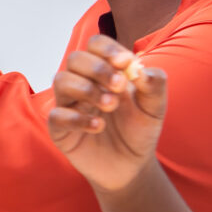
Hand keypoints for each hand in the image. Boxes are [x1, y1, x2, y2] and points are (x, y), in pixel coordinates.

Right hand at [47, 35, 167, 193]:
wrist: (131, 166)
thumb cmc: (139, 130)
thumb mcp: (155, 108)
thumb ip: (154, 86)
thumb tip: (140, 69)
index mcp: (104, 71)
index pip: (96, 45)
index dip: (107, 49)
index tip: (126, 62)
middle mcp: (82, 83)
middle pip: (76, 58)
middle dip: (98, 68)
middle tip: (119, 86)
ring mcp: (68, 104)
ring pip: (61, 80)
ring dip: (87, 89)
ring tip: (111, 105)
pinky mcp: (60, 128)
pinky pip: (56, 115)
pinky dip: (77, 118)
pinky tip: (98, 126)